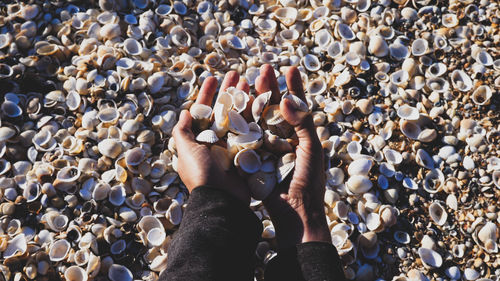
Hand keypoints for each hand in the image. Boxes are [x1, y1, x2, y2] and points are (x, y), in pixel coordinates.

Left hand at [172, 72, 250, 203]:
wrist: (222, 199)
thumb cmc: (201, 174)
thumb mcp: (185, 151)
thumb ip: (183, 131)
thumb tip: (184, 112)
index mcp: (201, 138)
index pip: (204, 110)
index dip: (208, 93)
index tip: (213, 77)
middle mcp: (217, 140)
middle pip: (223, 109)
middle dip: (229, 91)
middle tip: (237, 73)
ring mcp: (233, 145)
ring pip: (238, 115)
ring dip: (243, 98)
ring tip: (250, 81)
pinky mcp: (248, 151)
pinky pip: (252, 129)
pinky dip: (255, 115)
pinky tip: (260, 100)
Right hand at [256, 65, 329, 246]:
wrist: (294, 212)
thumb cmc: (308, 180)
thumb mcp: (311, 148)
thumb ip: (302, 123)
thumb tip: (285, 100)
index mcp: (301, 134)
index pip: (297, 106)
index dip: (293, 87)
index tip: (289, 68)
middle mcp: (283, 138)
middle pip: (275, 108)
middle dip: (270, 88)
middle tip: (264, 68)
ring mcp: (267, 146)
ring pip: (259, 118)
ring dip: (254, 100)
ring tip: (249, 80)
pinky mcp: (253, 157)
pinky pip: (246, 136)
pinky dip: (242, 120)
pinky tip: (236, 105)